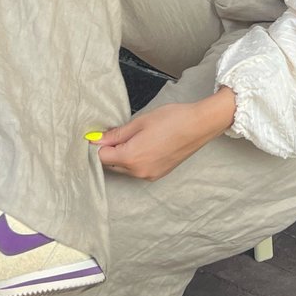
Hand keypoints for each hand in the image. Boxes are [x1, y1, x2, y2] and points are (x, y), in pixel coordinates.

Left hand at [94, 90, 236, 179]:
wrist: (199, 125)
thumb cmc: (171, 119)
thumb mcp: (140, 122)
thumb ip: (116, 134)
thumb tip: (96, 139)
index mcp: (131, 157)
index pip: (101, 157)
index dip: (100, 144)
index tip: (104, 134)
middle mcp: (138, 172)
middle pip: (112, 165)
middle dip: (111, 151)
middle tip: (122, 133)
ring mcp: (150, 175)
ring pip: (125, 169)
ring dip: (124, 156)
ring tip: (137, 138)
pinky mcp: (159, 174)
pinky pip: (138, 170)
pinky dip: (136, 160)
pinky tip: (147, 145)